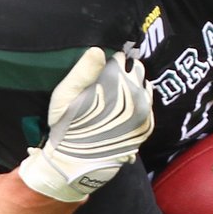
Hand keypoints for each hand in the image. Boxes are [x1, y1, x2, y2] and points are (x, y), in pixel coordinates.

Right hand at [19, 47, 153, 201]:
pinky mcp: (147, 126)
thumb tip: (98, 50)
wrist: (77, 163)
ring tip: (116, 97)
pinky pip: (148, 104)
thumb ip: (83, 70)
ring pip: (144, 85)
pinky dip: (139, 103)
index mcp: (115, 82)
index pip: (121, 58)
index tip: (101, 71)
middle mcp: (135, 94)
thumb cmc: (67, 126)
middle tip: (109, 83)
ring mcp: (144, 111)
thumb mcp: (65, 94)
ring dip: (133, 87)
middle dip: (125, 72)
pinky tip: (124, 110)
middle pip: (136, 69)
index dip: (110, 62)